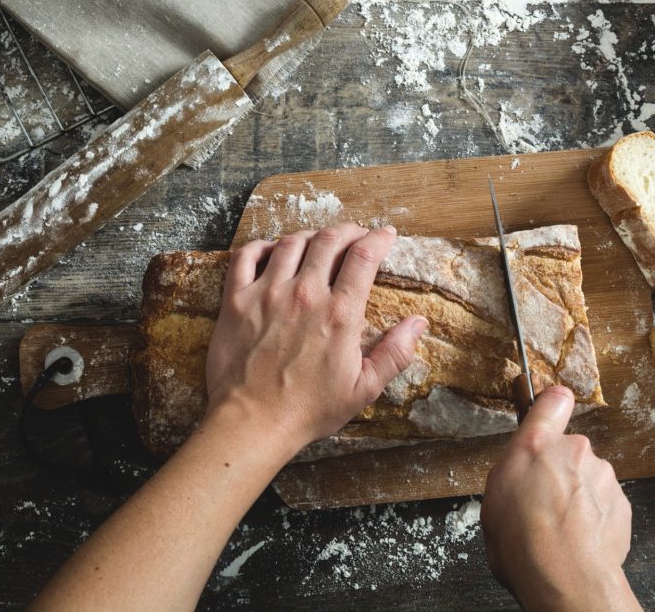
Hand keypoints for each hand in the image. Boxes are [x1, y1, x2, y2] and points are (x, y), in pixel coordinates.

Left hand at [204, 223, 427, 452]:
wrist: (252, 422)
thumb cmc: (308, 410)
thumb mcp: (364, 389)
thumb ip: (395, 353)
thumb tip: (418, 324)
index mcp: (339, 314)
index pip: (364, 256)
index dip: (379, 239)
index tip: (386, 235)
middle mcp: (304, 294)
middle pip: (329, 240)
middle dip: (348, 231)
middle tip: (355, 235)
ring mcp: (267, 293)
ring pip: (291, 242)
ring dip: (311, 236)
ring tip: (319, 242)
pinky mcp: (236, 300)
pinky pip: (246, 256)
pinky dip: (262, 246)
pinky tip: (272, 250)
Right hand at [481, 380, 639, 611]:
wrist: (565, 577)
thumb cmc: (522, 541)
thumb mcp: (494, 496)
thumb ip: (513, 468)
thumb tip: (520, 467)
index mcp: (536, 444)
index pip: (552, 401)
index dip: (550, 405)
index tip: (548, 409)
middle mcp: (575, 451)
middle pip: (568, 451)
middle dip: (558, 471)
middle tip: (541, 501)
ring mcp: (602, 476)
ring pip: (588, 478)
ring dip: (577, 496)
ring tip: (560, 527)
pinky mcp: (622, 503)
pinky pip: (604, 503)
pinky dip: (594, 517)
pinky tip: (578, 538)